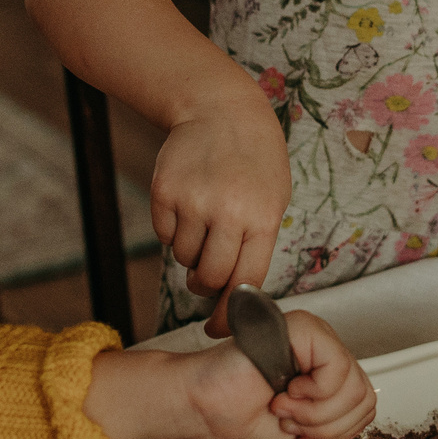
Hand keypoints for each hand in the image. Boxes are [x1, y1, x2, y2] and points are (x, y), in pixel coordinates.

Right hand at [86, 310, 376, 438]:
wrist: (201, 407)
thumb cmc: (234, 414)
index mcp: (324, 371)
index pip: (365, 404)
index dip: (338, 433)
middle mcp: (323, 349)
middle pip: (364, 398)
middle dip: (326, 428)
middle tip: (290, 424)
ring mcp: (314, 335)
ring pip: (353, 386)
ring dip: (314, 414)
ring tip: (282, 407)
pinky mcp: (303, 327)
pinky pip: (336, 368)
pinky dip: (312, 396)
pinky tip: (284, 393)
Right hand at [150, 94, 289, 323]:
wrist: (221, 111)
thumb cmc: (255, 160)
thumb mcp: (273, 200)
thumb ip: (257, 245)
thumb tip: (234, 294)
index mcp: (262, 219)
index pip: (245, 283)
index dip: (230, 313)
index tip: (219, 328)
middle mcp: (227, 212)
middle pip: (209, 277)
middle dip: (206, 285)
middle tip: (207, 275)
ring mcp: (193, 201)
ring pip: (183, 258)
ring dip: (191, 254)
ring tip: (204, 223)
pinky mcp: (164, 192)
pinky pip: (164, 235)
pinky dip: (173, 231)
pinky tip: (188, 206)